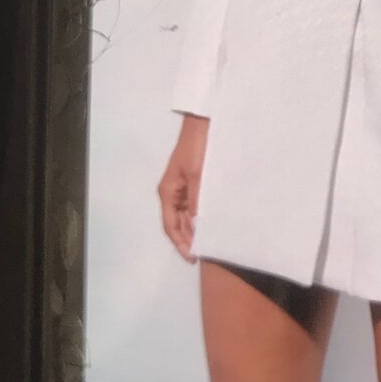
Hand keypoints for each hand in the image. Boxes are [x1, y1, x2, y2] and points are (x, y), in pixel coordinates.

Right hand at [157, 114, 208, 261]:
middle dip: (189, 239)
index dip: (180, 243)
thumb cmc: (197, 148)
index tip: (192, 256)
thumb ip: (197, 201)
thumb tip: (198, 225)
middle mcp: (172, 193)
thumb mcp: (198, 176)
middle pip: (178, 223)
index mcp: (167, 192)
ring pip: (187, 215)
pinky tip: (213, 223)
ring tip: (210, 243)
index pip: (171, 226)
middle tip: (204, 254)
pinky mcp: (192, 182)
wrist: (203, 125)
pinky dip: (201, 216)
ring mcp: (182, 188)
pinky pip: (194, 205)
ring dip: (195, 229)